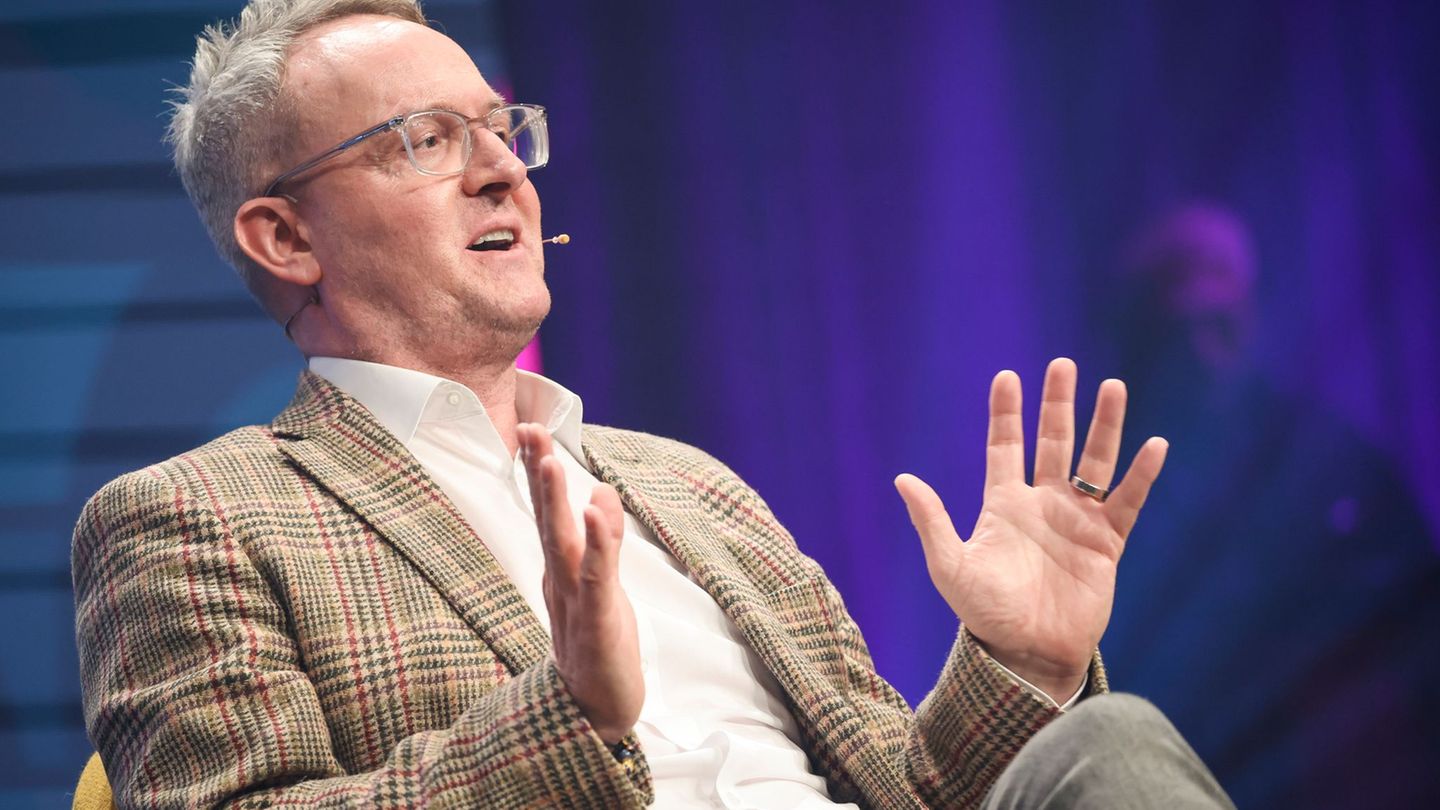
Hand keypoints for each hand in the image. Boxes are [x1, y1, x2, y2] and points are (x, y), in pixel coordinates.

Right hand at [517, 423, 643, 742]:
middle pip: (546, 518)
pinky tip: (591, 513)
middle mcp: (561, 579)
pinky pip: (597, 577)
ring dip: (556, 501)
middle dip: (538, 472)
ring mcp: (575, 600)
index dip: (538, 470)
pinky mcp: (598, 620)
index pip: (546, 511)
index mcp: (560, 569)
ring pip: (563, 543)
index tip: (530, 428)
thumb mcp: (602, 584)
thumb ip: (602, 540)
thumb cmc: (597, 644)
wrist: (595, 712)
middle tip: (528, 429)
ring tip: (551, 460)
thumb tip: (600, 492)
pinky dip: (596, 544)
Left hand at [894, 358, 1167, 699]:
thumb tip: (902, 478)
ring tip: (1113, 386)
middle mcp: (1042, 505)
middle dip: (1058, 404)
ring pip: (1094, 463)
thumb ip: (931, 521)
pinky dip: (1140, 475)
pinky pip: (1126, 503)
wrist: (1026, 653)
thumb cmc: (984, 613)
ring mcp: (1076, 522)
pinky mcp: (1105, 545)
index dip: (1007, 413)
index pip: (1006, 447)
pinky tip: (1153, 445)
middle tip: (1063, 364)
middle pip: (1052, 442)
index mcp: (1003, 505)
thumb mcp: (950, 566)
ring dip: (1104, 426)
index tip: (1008, 375)